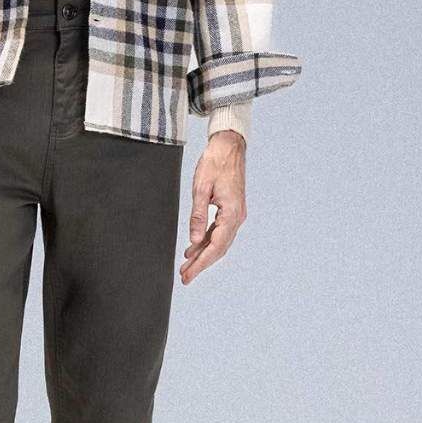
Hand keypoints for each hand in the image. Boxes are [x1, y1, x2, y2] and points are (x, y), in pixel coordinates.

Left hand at [180, 130, 246, 283]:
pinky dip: (206, 241)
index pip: (216, 246)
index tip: (188, 275)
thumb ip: (198, 215)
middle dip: (201, 264)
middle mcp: (237, 217)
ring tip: (186, 266)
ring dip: (203, 254)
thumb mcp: (201, 188)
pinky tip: (194, 248)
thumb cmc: (215, 162)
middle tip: (184, 277)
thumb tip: (194, 241)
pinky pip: (219, 231)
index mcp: (232, 213)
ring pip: (219, 241)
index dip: (201, 263)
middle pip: (219, 248)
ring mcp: (235, 214)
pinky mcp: (231, 210)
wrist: (229, 146)